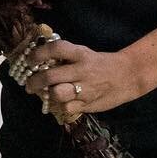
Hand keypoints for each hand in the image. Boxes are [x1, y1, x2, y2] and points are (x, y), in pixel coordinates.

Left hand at [19, 39, 142, 125]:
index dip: (38, 53)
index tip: (29, 60)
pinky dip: (59, 106)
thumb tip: (39, 61)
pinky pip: (66, 108)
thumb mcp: (84, 54)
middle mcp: (82, 70)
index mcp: (80, 54)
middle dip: (34, 81)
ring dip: (46, 95)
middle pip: (50, 76)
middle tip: (29, 84)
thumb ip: (65, 57)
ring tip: (44, 94)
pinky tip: (59, 103)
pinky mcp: (88, 103)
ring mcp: (85, 89)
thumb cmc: (100, 64)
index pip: (56, 49)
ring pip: (57, 94)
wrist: (127, 76)